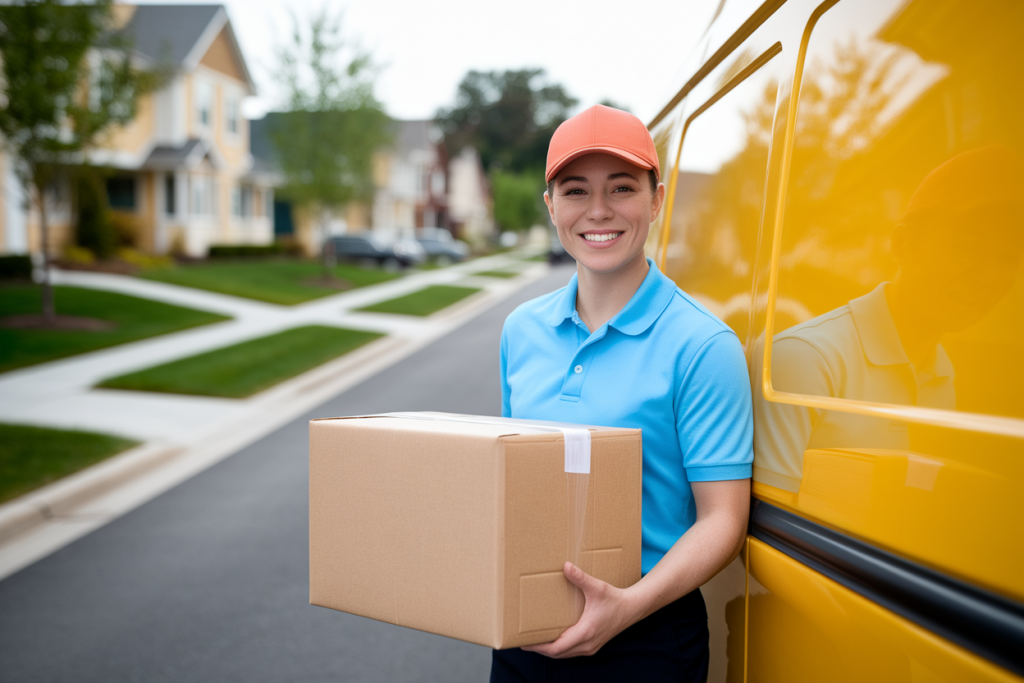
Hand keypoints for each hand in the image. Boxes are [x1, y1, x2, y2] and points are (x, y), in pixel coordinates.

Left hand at [521, 562, 640, 657]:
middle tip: (523, 640)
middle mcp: (587, 644)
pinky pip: (571, 651)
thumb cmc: (614, 598)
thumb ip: (580, 577)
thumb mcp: (597, 587)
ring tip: (535, 640)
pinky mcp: (592, 645)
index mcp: (585, 633)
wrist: (632, 608)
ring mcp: (590, 647)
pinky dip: (560, 647)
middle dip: (540, 648)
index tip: (525, 642)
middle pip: (558, 653)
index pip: (557, 647)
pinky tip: (553, 637)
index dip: (539, 647)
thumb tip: (566, 566)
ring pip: (564, 653)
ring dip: (550, 649)